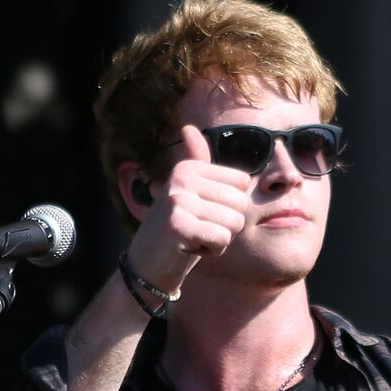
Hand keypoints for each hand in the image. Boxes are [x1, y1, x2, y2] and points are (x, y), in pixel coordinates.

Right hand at [126, 125, 250, 290]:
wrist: (147, 263)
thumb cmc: (178, 227)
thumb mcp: (190, 192)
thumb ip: (196, 162)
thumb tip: (188, 128)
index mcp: (188, 168)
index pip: (242, 182)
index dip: (230, 205)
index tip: (204, 212)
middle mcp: (182, 178)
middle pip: (241, 203)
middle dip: (227, 225)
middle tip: (199, 229)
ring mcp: (178, 200)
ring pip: (234, 223)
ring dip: (219, 239)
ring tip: (194, 238)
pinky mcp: (177, 225)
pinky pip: (221, 239)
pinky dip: (212, 250)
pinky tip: (190, 248)